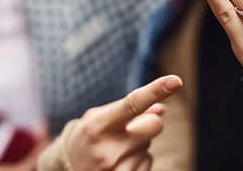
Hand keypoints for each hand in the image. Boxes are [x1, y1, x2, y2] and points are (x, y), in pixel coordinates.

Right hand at [64, 75, 182, 170]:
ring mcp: (118, 170)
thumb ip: (129, 110)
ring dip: (138, 144)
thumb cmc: (86, 138)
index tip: (175, 81)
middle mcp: (108, 150)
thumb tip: (161, 109)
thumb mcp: (99, 118)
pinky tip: (120, 163)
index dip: (155, 91)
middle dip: (147, 123)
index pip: (132, 104)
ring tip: (116, 150)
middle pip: (154, 124)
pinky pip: (148, 161)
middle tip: (129, 129)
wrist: (67, 170)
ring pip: (150, 145)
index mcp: (97, 126)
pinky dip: (138, 160)